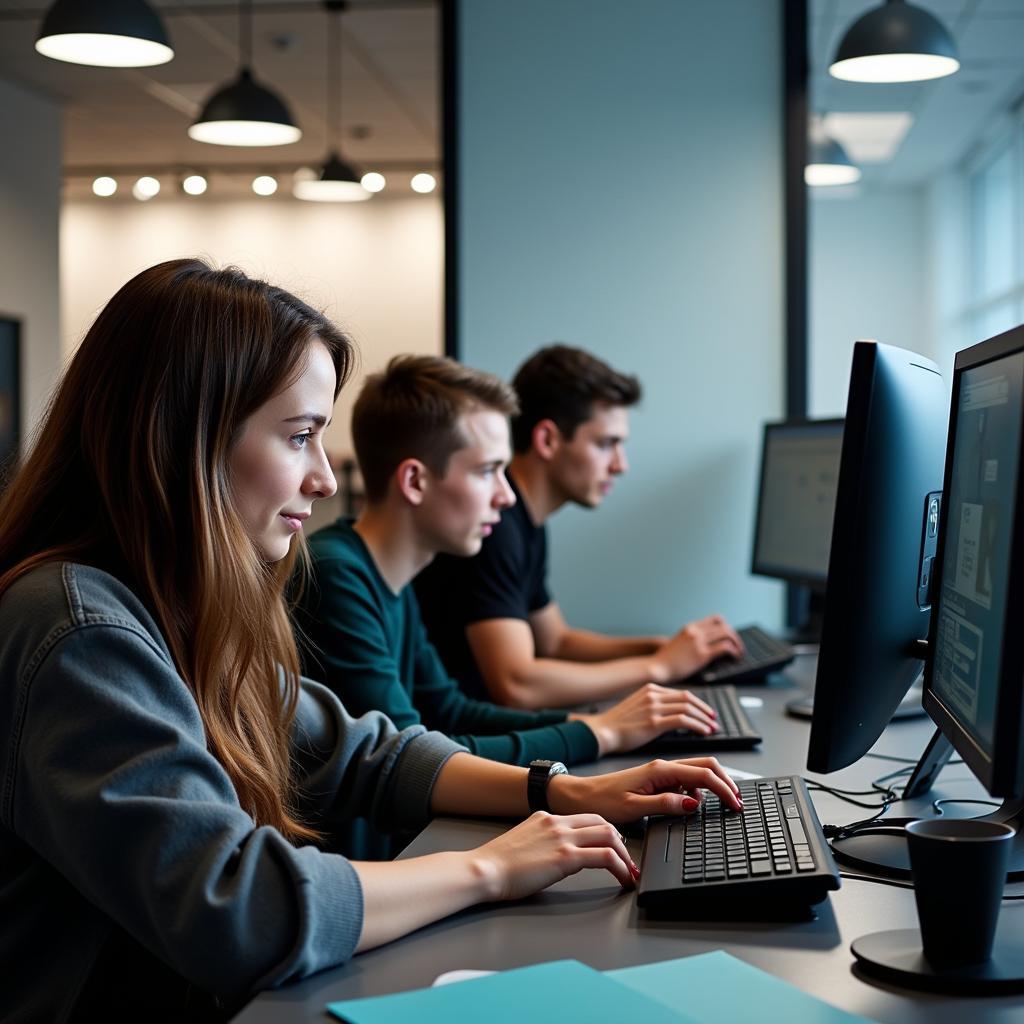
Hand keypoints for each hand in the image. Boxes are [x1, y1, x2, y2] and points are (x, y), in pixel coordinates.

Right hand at [467, 811, 637, 900]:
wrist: (484, 870)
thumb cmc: (497, 864)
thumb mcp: (523, 842)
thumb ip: (542, 841)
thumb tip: (554, 855)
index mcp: (546, 817)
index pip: (587, 817)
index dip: (606, 832)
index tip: (614, 847)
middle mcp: (557, 822)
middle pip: (603, 822)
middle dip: (621, 842)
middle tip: (628, 861)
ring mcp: (562, 837)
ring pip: (609, 835)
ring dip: (625, 855)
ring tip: (630, 872)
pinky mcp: (565, 856)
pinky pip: (605, 857)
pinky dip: (620, 867)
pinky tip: (623, 879)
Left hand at [547, 756, 742, 822]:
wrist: (580, 795)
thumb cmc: (602, 801)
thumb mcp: (634, 808)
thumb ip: (665, 804)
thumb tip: (693, 804)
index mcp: (660, 770)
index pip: (702, 775)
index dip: (724, 789)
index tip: (735, 804)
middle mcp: (662, 766)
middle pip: (705, 765)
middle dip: (725, 782)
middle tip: (736, 801)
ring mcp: (660, 771)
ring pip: (696, 772)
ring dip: (712, 785)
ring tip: (721, 804)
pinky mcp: (656, 778)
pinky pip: (684, 780)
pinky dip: (696, 790)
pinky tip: (693, 804)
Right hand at [573, 683, 717, 755]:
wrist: (601, 732)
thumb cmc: (617, 725)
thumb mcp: (637, 707)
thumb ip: (654, 706)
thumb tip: (672, 715)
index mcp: (649, 689)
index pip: (681, 693)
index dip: (697, 703)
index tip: (706, 712)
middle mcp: (653, 694)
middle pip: (688, 698)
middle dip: (704, 709)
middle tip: (713, 720)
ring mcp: (653, 707)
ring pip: (688, 708)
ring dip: (703, 718)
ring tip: (711, 727)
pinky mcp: (654, 721)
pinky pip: (683, 720)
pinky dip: (697, 725)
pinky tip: (703, 732)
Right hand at [648, 614, 743, 682]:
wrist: (657, 668)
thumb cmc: (666, 661)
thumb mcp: (678, 644)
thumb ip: (690, 641)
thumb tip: (705, 647)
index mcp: (689, 628)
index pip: (715, 619)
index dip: (726, 627)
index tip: (730, 637)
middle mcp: (695, 631)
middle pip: (724, 625)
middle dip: (734, 636)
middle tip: (738, 647)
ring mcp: (698, 642)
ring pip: (727, 634)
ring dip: (737, 643)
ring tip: (739, 653)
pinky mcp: (702, 654)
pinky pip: (725, 647)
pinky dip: (734, 651)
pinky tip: (735, 658)